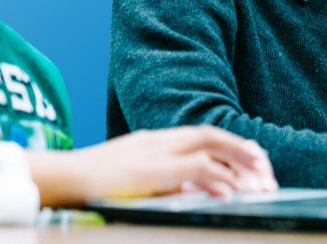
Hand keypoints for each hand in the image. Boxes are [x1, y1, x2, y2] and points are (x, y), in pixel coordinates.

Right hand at [29, 124, 277, 206]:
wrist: (59, 181)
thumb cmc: (92, 185)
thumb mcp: (133, 179)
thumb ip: (161, 179)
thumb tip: (192, 189)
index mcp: (155, 141)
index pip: (202, 135)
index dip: (231, 144)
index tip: (254, 155)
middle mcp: (157, 141)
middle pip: (209, 136)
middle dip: (242, 150)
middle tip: (266, 167)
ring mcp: (153, 153)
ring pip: (206, 149)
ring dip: (237, 165)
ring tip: (259, 180)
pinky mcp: (148, 172)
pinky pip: (191, 171)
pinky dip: (215, 179)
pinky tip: (231, 192)